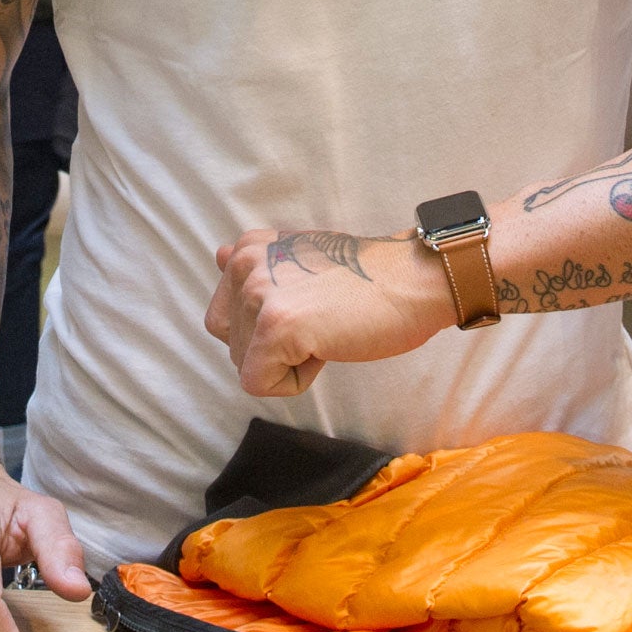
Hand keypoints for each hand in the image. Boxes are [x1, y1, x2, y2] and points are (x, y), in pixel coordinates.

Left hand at [204, 228, 454, 398]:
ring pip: (243, 365)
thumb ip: (259, 265)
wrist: (413, 281)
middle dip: (272, 348)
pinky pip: (258, 383)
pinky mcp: (275, 327)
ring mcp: (259, 294)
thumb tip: (218, 256)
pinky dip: (294, 381)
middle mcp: (245, 264)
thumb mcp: (302, 258)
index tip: (308, 309)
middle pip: (229, 343)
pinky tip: (325, 349)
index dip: (266, 328)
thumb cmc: (366, 280)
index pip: (224, 315)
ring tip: (325, 330)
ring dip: (286, 362)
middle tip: (320, 322)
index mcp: (248, 248)